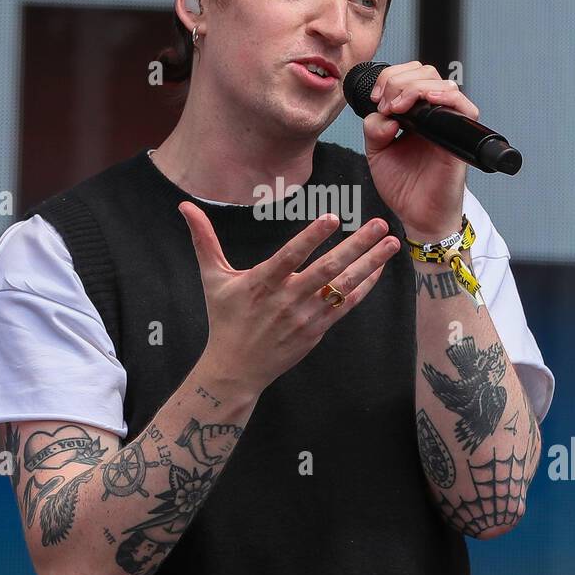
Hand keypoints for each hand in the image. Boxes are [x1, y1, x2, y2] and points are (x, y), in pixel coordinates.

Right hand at [177, 202, 401, 393]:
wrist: (236, 368)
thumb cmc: (224, 319)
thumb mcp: (212, 278)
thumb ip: (203, 240)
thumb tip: (184, 206)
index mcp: (261, 284)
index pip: (290, 257)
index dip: (311, 238)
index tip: (332, 218)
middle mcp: (287, 300)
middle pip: (327, 269)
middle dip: (356, 245)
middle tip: (378, 223)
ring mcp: (305, 316)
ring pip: (343, 286)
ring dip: (370, 263)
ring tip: (391, 242)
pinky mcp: (318, 329)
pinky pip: (346, 305)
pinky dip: (365, 286)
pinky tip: (379, 268)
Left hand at [361, 61, 478, 240]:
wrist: (417, 216)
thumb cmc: (404, 187)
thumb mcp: (376, 152)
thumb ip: (374, 128)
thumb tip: (386, 114)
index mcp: (415, 114)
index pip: (411, 75)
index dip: (391, 78)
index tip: (376, 98)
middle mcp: (434, 116)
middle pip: (426, 72)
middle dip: (399, 81)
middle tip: (386, 104)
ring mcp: (448, 125)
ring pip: (443, 84)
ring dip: (415, 88)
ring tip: (397, 108)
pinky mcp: (459, 139)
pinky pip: (465, 108)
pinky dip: (445, 98)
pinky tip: (425, 102)